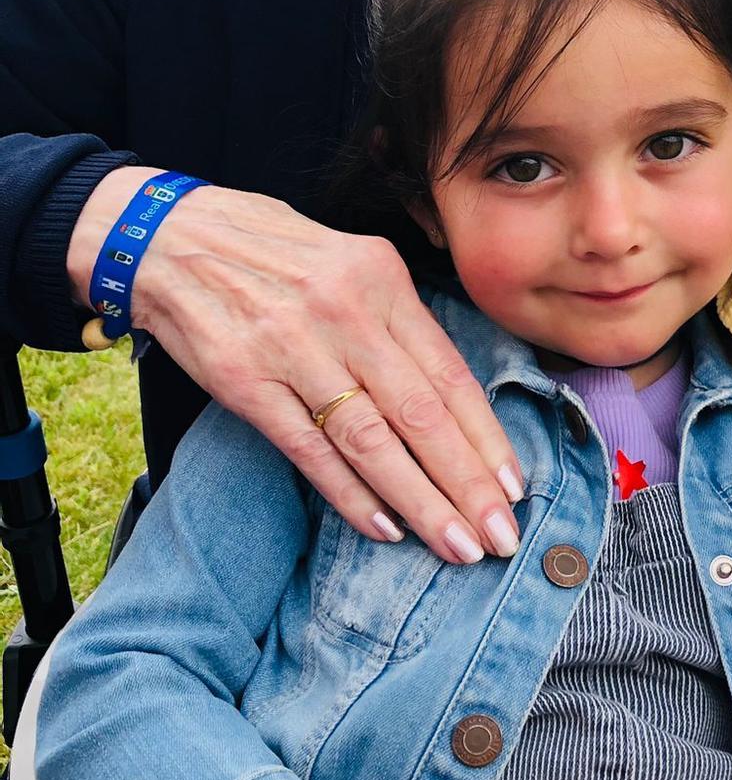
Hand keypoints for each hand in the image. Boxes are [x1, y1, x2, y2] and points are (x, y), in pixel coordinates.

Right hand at [68, 170, 521, 562]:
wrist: (168, 236)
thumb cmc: (272, 251)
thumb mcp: (350, 261)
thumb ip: (398, 322)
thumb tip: (452, 395)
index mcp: (381, 280)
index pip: (449, 374)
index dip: (485, 436)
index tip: (515, 485)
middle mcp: (344, 313)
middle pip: (421, 414)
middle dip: (467, 483)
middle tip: (501, 536)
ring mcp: (293, 349)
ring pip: (371, 441)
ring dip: (420, 501)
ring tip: (457, 544)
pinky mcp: (244, 381)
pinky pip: (309, 450)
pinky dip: (350, 494)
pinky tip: (385, 527)